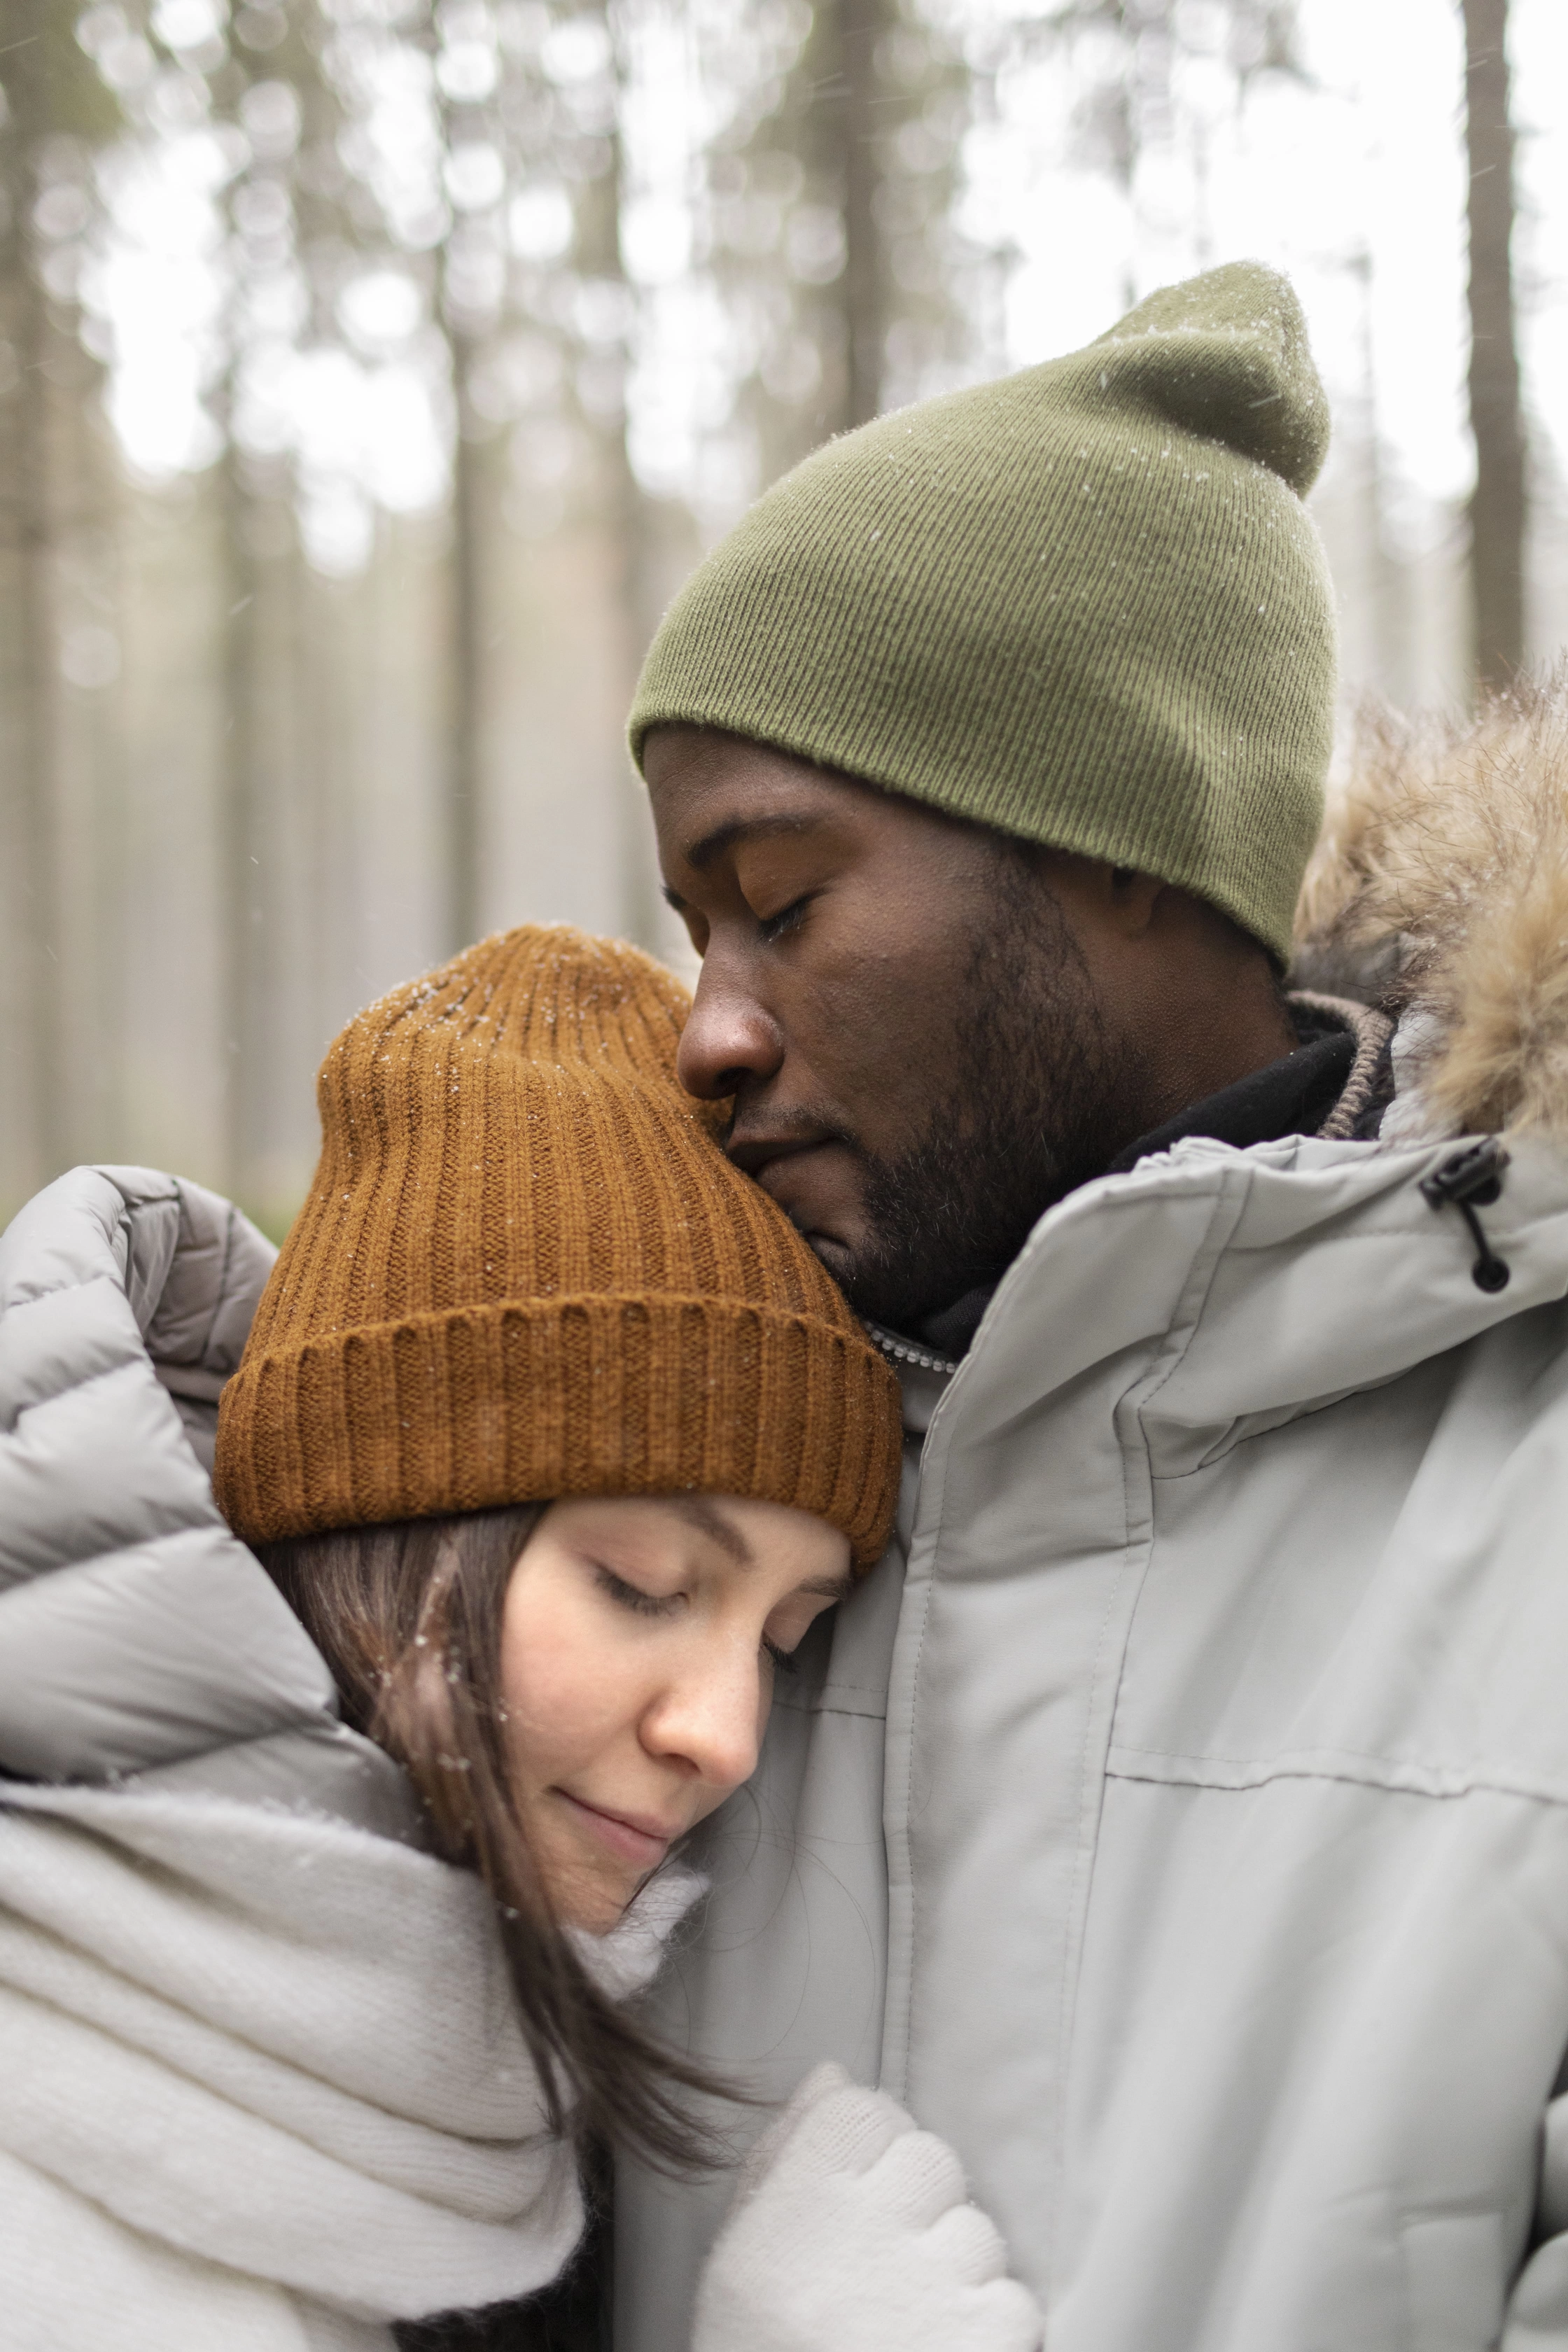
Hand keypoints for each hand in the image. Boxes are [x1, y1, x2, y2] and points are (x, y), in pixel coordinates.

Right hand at [692, 2062, 1042, 2351]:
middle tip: (881, 2276)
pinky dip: (987, 2333)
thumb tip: (834, 2074)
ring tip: (904, 2332)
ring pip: (978, 2229)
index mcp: (797, 2202)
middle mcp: (867, 2228)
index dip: (867, 2154)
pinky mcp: (988, 2342)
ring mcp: (934, 2284)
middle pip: (930, 2159)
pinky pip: (1013, 2300)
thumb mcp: (742, 2258)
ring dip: (954, 2273)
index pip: (864, 2109)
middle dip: (916, 2207)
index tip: (855, 2204)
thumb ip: (783, 2157)